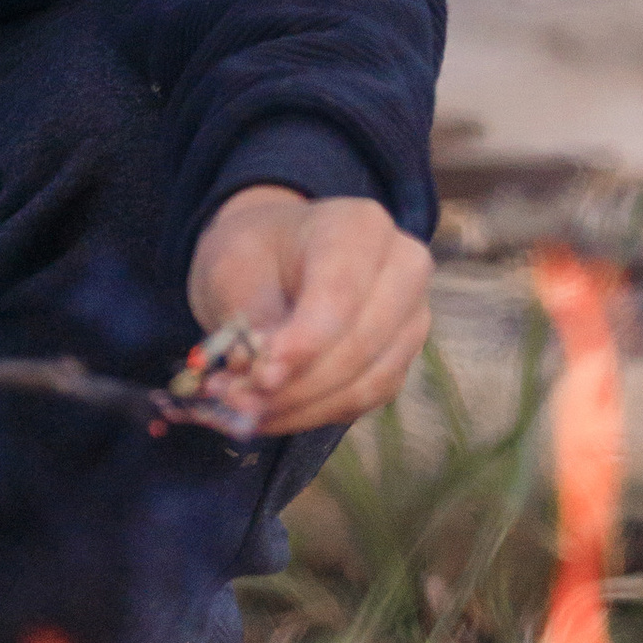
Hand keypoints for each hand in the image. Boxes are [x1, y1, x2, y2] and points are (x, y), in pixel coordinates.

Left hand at [184, 187, 429, 437]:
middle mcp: (402, 271)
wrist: (275, 257)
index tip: (259, 375)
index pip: (342, 293)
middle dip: (294, 385)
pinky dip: (309, 415)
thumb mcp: (234, 267)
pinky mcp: (397, 362)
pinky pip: (360, 402)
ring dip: (298, 408)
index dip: (303, 342)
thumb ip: (252, 321)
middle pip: (360, 344)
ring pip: (364, 384)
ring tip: (239, 406)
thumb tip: (262, 379)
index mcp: (361, 227)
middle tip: (233, 397)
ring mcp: (409, 320)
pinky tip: (265, 412)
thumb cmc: (256, 252)